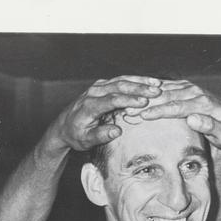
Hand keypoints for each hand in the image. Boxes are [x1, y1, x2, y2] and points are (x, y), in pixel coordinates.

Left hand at [47, 76, 163, 151]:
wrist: (64, 126)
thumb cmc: (75, 135)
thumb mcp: (85, 141)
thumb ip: (100, 135)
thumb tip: (117, 131)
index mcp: (89, 106)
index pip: (112, 100)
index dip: (129, 100)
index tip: (144, 102)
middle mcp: (93, 93)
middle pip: (118, 86)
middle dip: (138, 88)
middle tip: (156, 91)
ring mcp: (97, 87)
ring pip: (120, 80)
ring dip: (139, 81)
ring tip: (156, 84)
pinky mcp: (101, 86)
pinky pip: (119, 80)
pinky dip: (134, 80)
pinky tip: (147, 81)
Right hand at [134, 79, 220, 150]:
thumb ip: (211, 127)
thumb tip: (193, 119)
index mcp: (204, 103)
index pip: (177, 106)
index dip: (159, 110)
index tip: (144, 115)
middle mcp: (196, 91)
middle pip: (167, 96)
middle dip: (147, 102)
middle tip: (127, 107)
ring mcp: (190, 88)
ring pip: (163, 89)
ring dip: (146, 95)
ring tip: (127, 102)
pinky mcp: (185, 87)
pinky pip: (165, 87)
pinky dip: (151, 91)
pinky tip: (137, 96)